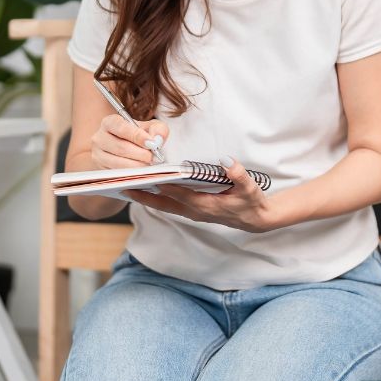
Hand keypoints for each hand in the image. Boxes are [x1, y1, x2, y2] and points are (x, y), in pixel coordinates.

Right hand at [89, 114, 168, 168]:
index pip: (121, 128)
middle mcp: (99, 137)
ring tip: (148, 164)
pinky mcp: (100, 169)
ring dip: (137, 165)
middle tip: (153, 157)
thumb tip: (157, 139)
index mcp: (109, 122)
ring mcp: (98, 154)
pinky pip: (116, 173)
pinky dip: (131, 174)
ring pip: (118, 163)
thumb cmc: (138, 135)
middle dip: (141, 154)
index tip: (151, 143)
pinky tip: (140, 170)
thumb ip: (157, 129)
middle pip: (121, 147)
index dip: (137, 136)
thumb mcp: (149, 127)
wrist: (126, 147)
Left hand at [124, 156, 275, 232]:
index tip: (148, 176)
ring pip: (164, 206)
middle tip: (124, 188)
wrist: (255, 219)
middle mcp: (195, 211)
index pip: (180, 193)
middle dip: (144, 196)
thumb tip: (226, 161)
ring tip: (128, 189)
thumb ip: (238, 175)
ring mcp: (193, 213)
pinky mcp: (193, 212)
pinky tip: (146, 192)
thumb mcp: (250, 188)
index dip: (164, 184)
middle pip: (164, 203)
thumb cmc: (251, 202)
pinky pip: (169, 206)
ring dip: (146, 198)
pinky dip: (156, 199)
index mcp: (206, 205)